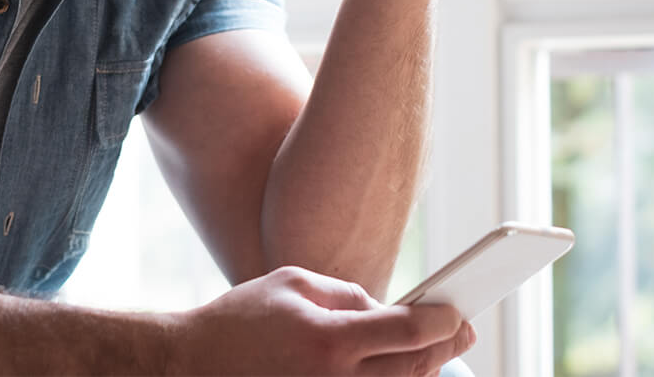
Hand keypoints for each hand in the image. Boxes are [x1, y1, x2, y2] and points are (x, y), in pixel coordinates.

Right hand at [168, 266, 474, 375]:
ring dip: (422, 371)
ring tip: (433, 351)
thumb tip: (388, 312)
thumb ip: (348, 295)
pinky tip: (400, 371)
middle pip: (413, 369)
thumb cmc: (241, 318)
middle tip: (461, 329)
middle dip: (444, 347)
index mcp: (328, 340)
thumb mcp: (293, 285)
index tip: (456, 311)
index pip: (408, 331)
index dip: (441, 320)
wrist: (191, 364)